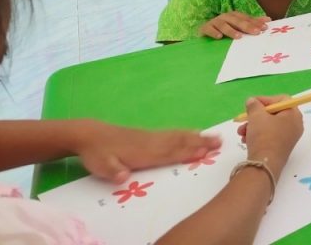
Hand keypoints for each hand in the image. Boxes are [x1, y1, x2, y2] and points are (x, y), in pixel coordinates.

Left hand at [74, 122, 221, 184]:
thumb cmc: (97, 154)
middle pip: (180, 142)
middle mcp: (152, 142)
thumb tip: (123, 177)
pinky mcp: (149, 135)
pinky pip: (173, 133)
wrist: (90, 134)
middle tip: (220, 142)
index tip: (206, 152)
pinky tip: (193, 134)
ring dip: (197, 137)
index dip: (187, 153)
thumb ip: (113, 172)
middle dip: (200, 143)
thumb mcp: (100, 166)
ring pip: (179, 136)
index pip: (169, 153)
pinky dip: (186, 133)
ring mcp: (152, 136)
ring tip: (214, 137)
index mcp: (143, 152)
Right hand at [199, 12, 269, 39]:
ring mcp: (215, 22)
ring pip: (224, 25)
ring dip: (231, 30)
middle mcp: (226, 17)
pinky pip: (209, 29)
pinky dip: (214, 32)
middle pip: (237, 21)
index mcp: (235, 15)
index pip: (247, 19)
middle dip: (247, 26)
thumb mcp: (238, 25)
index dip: (256, 23)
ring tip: (239, 36)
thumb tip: (269, 19)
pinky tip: (219, 37)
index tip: (265, 28)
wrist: (204, 30)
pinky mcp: (205, 28)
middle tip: (256, 32)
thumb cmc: (225, 28)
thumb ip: (252, 22)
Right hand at [237, 96, 303, 171]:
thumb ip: (254, 105)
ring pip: (269, 125)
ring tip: (241, 132)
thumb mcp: (256, 116)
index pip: (281, 100)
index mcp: (294, 114)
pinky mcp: (281, 147)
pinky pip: (269, 136)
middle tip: (245, 118)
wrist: (264, 163)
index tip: (252, 103)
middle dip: (256, 116)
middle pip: (274, 113)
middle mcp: (295, 125)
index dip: (265, 99)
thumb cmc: (264, 136)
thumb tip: (252, 101)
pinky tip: (245, 139)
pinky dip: (257, 135)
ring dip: (253, 126)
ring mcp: (289, 137)